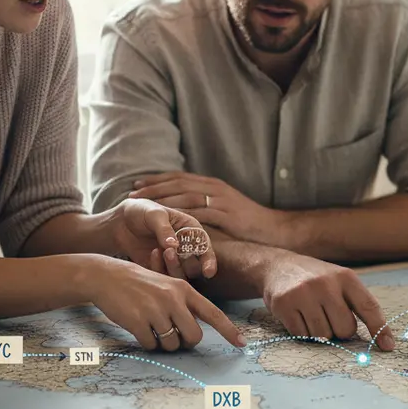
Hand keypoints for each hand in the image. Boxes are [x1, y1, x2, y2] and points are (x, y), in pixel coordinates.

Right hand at [85, 255, 244, 351]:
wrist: (106, 276)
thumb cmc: (139, 284)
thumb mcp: (166, 286)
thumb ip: (183, 305)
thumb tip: (194, 334)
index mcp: (183, 289)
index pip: (213, 313)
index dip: (229, 330)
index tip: (242, 344)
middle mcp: (173, 299)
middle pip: (194, 336)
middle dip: (185, 341)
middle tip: (173, 335)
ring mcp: (155, 310)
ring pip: (172, 344)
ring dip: (163, 343)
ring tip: (151, 326)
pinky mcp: (138, 321)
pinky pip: (151, 345)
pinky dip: (147, 342)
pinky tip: (139, 327)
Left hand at [107, 198, 218, 279]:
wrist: (120, 222)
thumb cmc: (141, 211)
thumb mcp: (154, 214)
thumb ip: (165, 229)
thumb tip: (174, 246)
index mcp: (191, 230)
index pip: (205, 247)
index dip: (209, 260)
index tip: (208, 272)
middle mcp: (185, 246)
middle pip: (196, 265)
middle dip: (186, 263)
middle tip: (170, 252)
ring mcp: (173, 259)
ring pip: (182, 275)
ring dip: (174, 267)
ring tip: (160, 251)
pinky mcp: (159, 269)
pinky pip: (165, 277)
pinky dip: (160, 269)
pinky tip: (152, 254)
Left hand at [129, 173, 286, 246]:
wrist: (275, 230)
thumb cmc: (250, 223)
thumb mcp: (225, 208)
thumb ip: (206, 206)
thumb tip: (184, 212)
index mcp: (212, 184)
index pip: (179, 178)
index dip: (157, 180)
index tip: (137, 184)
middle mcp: (214, 188)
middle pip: (177, 184)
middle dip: (153, 188)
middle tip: (132, 193)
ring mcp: (220, 200)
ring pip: (185, 196)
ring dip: (162, 200)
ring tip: (142, 206)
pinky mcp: (225, 214)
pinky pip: (198, 213)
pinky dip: (180, 215)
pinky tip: (166, 221)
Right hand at [261, 253, 395, 350]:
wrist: (277, 266)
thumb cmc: (315, 279)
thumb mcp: (338, 280)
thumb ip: (356, 303)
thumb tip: (378, 339)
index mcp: (345, 277)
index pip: (369, 307)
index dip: (380, 329)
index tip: (388, 346)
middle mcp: (325, 284)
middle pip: (345, 329)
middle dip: (339, 330)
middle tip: (328, 317)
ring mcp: (303, 294)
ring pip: (323, 336)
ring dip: (319, 332)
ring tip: (311, 314)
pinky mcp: (284, 304)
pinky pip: (302, 335)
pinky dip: (302, 332)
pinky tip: (298, 316)